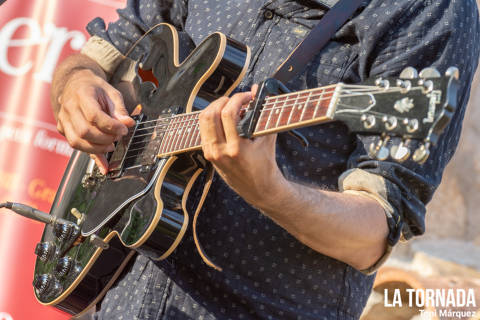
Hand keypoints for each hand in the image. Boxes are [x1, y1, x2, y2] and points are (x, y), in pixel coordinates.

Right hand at [56, 69, 134, 172]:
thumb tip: (128, 123)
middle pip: (84, 131)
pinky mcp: (63, 129)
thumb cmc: (95, 88)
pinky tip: (103, 164)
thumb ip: (120, 109)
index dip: (111, 126)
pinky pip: (76, 146)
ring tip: (111, 145)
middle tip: (117, 137)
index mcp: (82, 95)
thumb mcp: (112, 93)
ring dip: (97, 149)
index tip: (123, 130)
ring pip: (77, 142)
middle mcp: (69, 108)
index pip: (94, 116)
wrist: (77, 83)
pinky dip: (92, 155)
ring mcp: (63, 120)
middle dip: (105, 139)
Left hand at [198, 89, 286, 208]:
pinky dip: (213, 119)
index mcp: (235, 149)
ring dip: (215, 108)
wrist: (259, 189)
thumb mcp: (267, 139)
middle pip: (210, 115)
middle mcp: (219, 152)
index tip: (247, 96)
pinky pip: (204, 130)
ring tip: (230, 107)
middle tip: (236, 100)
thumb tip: (258, 91)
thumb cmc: (266, 165)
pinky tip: (225, 118)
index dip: (238, 99)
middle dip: (223, 101)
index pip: (228, 114)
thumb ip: (263, 113)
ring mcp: (211, 154)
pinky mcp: (208, 154)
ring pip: (203, 121)